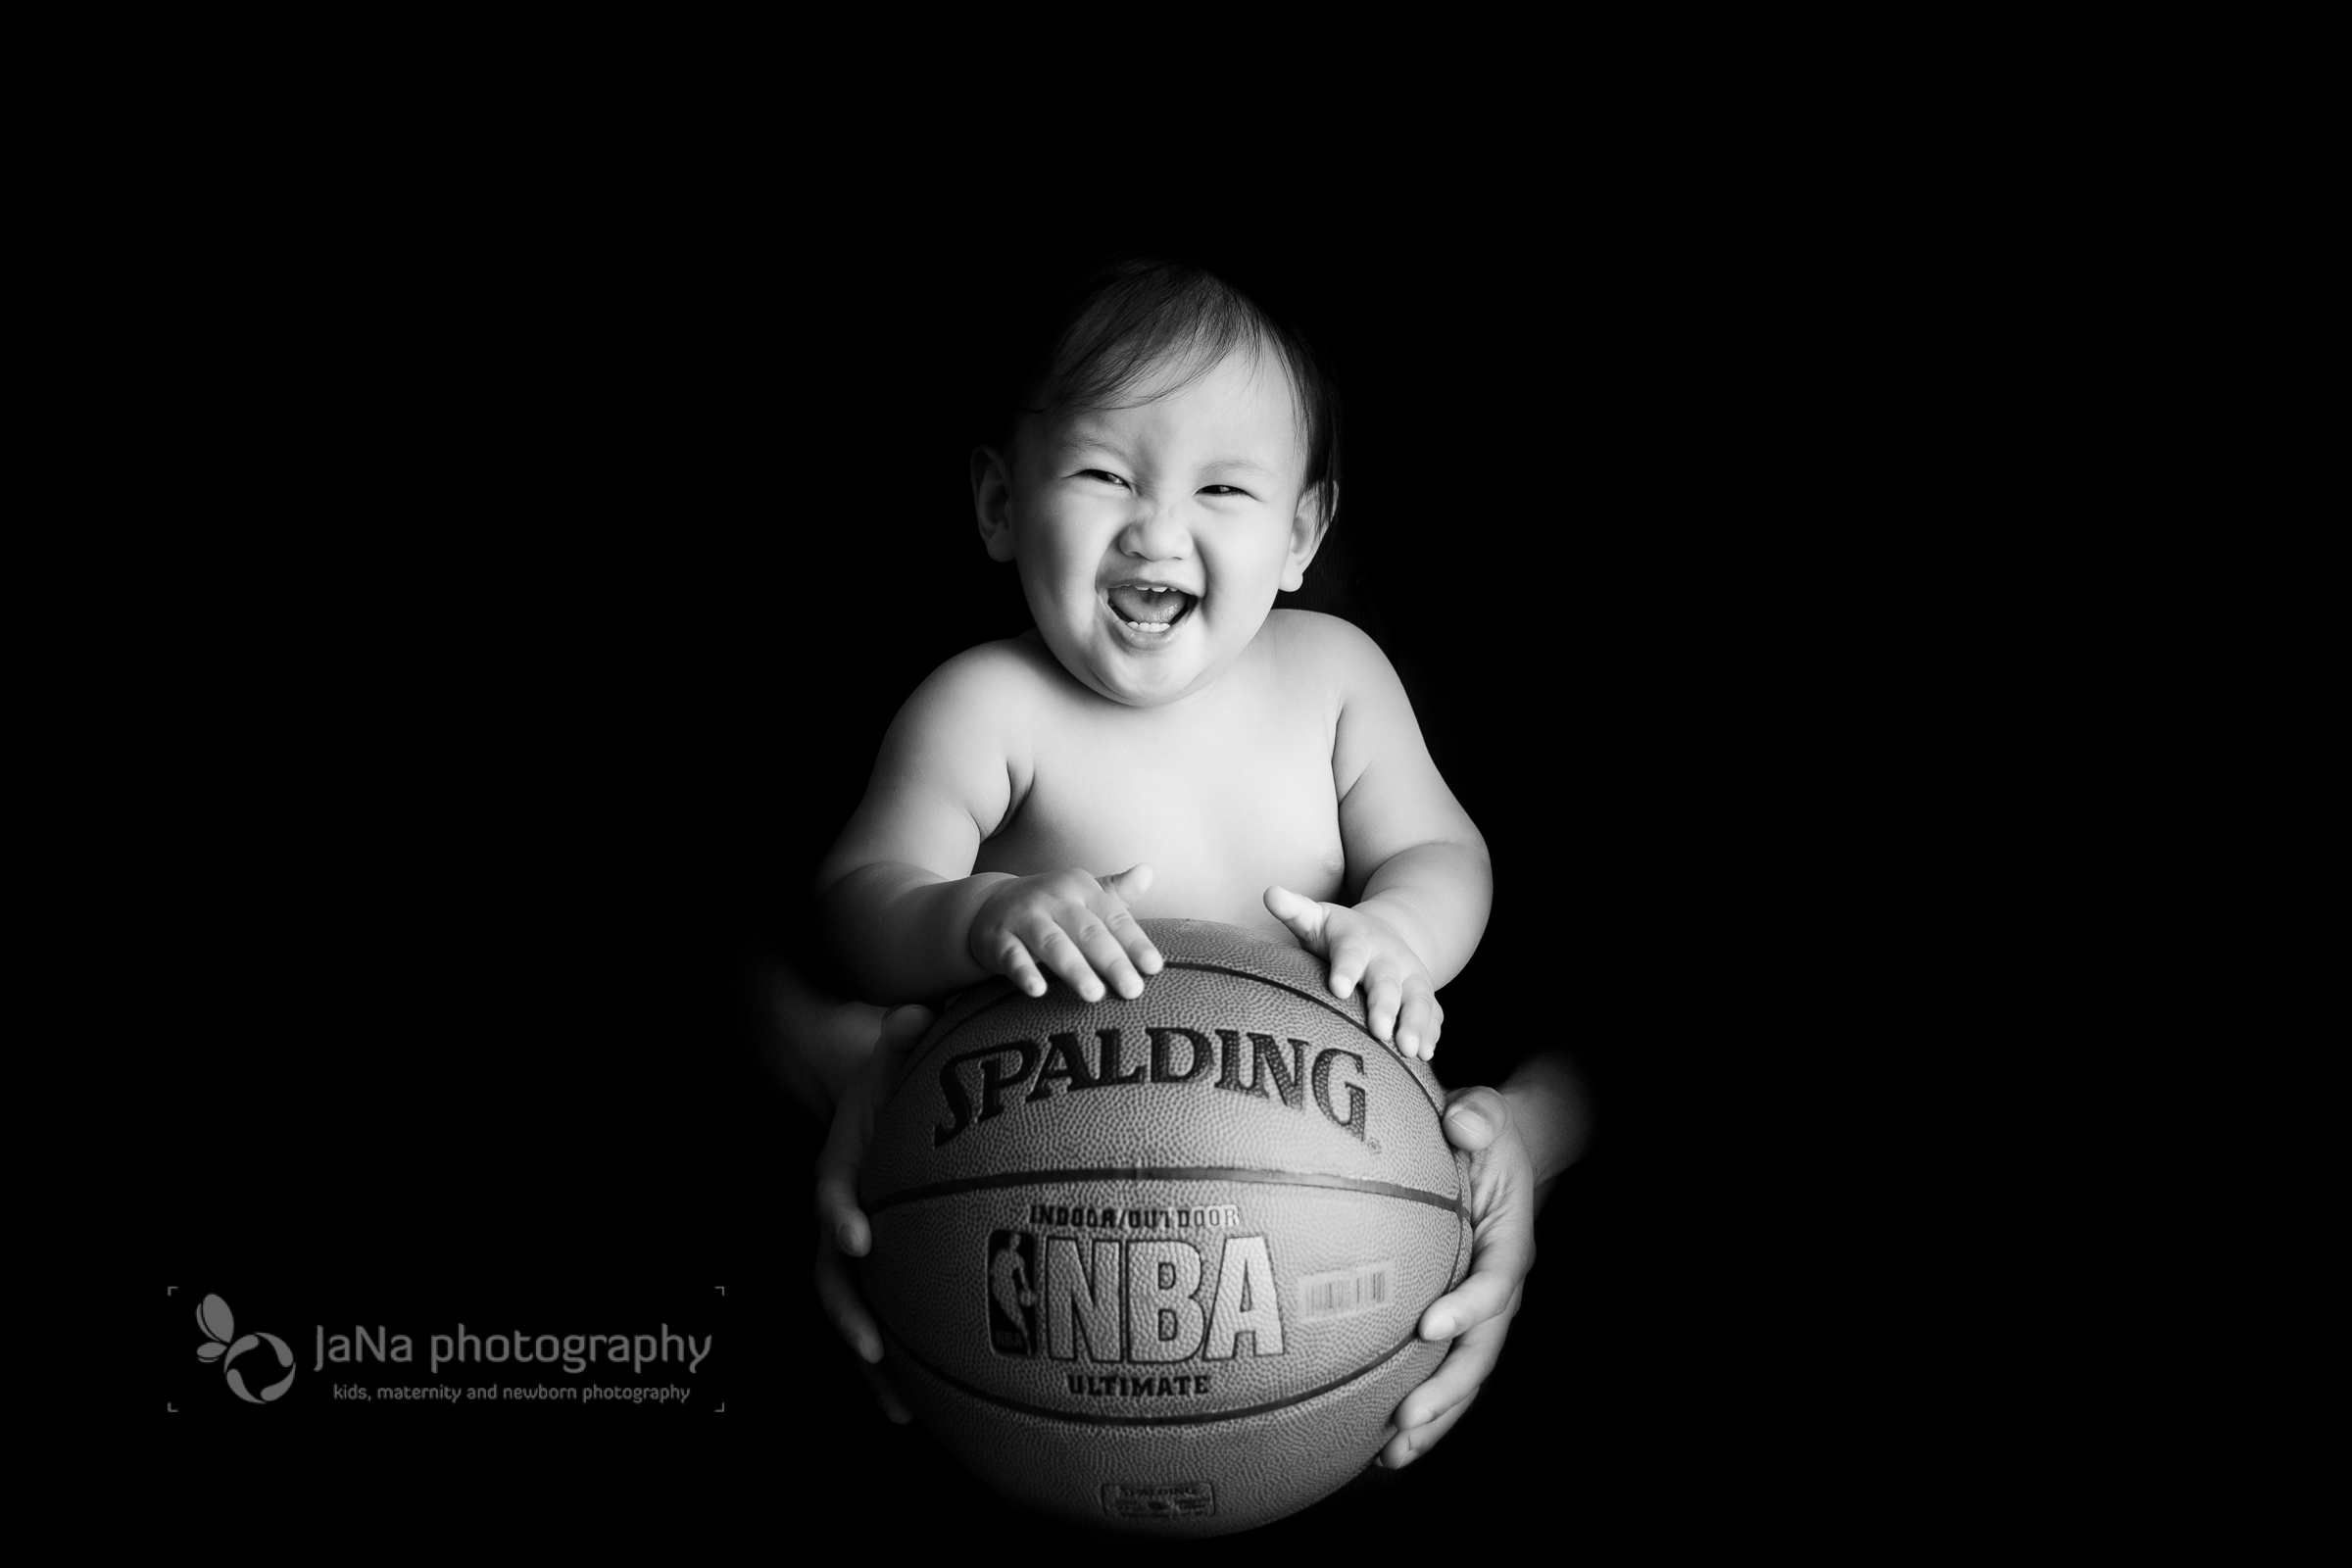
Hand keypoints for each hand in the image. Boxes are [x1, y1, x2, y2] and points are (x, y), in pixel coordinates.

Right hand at [812, 1002, 936, 1424]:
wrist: (868, 1097)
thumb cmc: (890, 1075)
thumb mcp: (891, 1049)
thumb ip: (901, 1037)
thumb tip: (914, 1013)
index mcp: (839, 1167)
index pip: (831, 1194)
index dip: (839, 1215)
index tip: (859, 1238)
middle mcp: (838, 1218)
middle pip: (831, 1277)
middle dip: (849, 1316)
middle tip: (874, 1349)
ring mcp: (854, 1252)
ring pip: (854, 1316)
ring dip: (872, 1365)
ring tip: (902, 1412)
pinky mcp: (882, 1273)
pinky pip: (890, 1320)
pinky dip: (903, 1364)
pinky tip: (931, 1405)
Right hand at [969, 864, 1162, 1002]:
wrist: (989, 905)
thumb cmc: (1052, 907)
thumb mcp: (1084, 895)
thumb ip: (1118, 892)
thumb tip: (1148, 871)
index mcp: (1081, 889)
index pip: (1114, 917)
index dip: (1135, 942)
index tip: (1154, 967)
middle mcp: (1054, 900)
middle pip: (1088, 932)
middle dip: (1112, 962)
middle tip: (1133, 990)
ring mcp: (1024, 917)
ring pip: (1052, 944)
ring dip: (1074, 969)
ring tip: (1094, 994)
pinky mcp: (998, 938)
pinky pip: (1013, 957)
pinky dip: (1025, 973)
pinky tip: (1038, 990)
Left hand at [1264, 885, 1441, 1058]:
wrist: (1384, 934)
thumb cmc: (1338, 935)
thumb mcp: (1316, 918)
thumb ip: (1294, 910)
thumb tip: (1271, 894)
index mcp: (1357, 940)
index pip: (1351, 953)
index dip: (1346, 970)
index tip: (1338, 989)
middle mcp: (1388, 958)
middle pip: (1387, 981)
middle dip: (1385, 1005)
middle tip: (1379, 1031)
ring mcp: (1410, 977)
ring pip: (1418, 999)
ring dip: (1415, 1024)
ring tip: (1408, 1050)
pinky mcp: (1423, 996)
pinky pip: (1433, 1014)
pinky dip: (1431, 1032)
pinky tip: (1425, 1055)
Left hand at [1381, 1084, 1536, 1467]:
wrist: (1497, 1150)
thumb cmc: (1483, 1131)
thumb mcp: (1487, 1112)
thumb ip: (1479, 1116)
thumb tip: (1462, 1124)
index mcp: (1508, 1242)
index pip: (1494, 1282)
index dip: (1468, 1307)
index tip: (1429, 1325)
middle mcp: (1498, 1286)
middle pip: (1480, 1351)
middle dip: (1446, 1392)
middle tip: (1403, 1423)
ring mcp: (1477, 1309)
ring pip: (1461, 1374)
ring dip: (1431, 1418)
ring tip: (1389, 1458)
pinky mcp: (1453, 1318)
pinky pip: (1437, 1368)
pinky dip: (1413, 1403)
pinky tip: (1372, 1439)